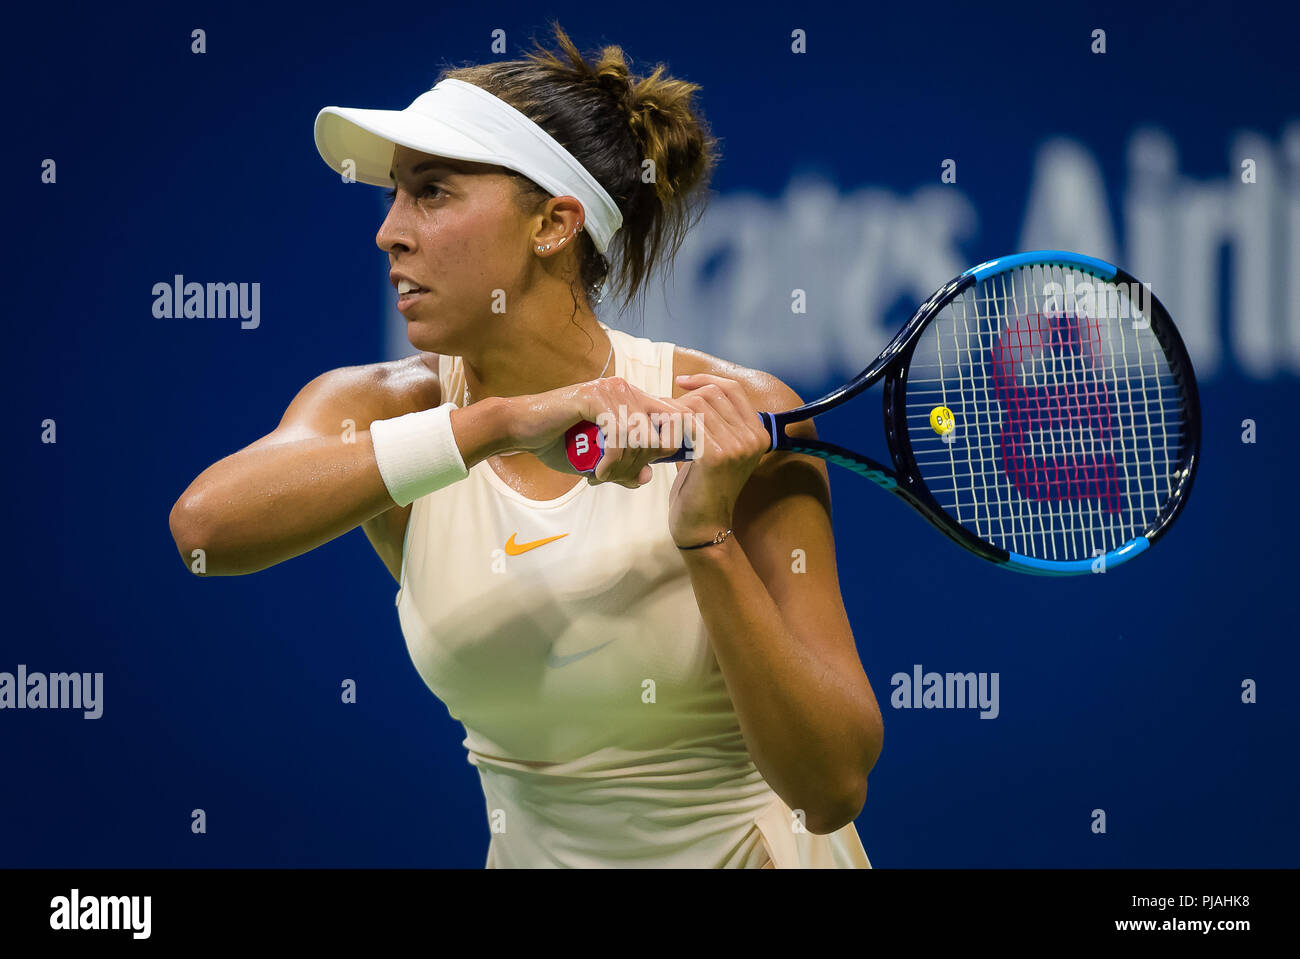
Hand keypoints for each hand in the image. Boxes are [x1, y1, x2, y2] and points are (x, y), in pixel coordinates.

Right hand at [504, 376, 691, 488]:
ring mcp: (612, 391)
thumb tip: (647, 477)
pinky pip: (620, 435)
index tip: (649, 468)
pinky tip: (598, 472)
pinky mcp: (596, 398)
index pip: (673, 419)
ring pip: (641, 436)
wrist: (521, 427)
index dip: (671, 446)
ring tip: (604, 477)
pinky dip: (612, 461)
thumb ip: (623, 468)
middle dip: (643, 462)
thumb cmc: (558, 441)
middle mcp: (627, 390)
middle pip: (661, 432)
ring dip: (625, 465)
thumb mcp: (597, 460)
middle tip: (618, 478)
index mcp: (633, 399)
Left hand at [667, 373, 771, 546]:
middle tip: (662, 411)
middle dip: (684, 398)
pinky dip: (670, 423)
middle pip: (713, 394)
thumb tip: (690, 391)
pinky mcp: (718, 456)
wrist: (702, 526)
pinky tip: (661, 434)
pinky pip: (688, 422)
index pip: (732, 388)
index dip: (705, 380)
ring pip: (698, 406)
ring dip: (673, 410)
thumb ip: (713, 422)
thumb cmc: (702, 488)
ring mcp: (739, 446)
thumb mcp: (716, 449)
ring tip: (659, 424)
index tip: (681, 382)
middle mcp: (753, 437)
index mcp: (758, 433)